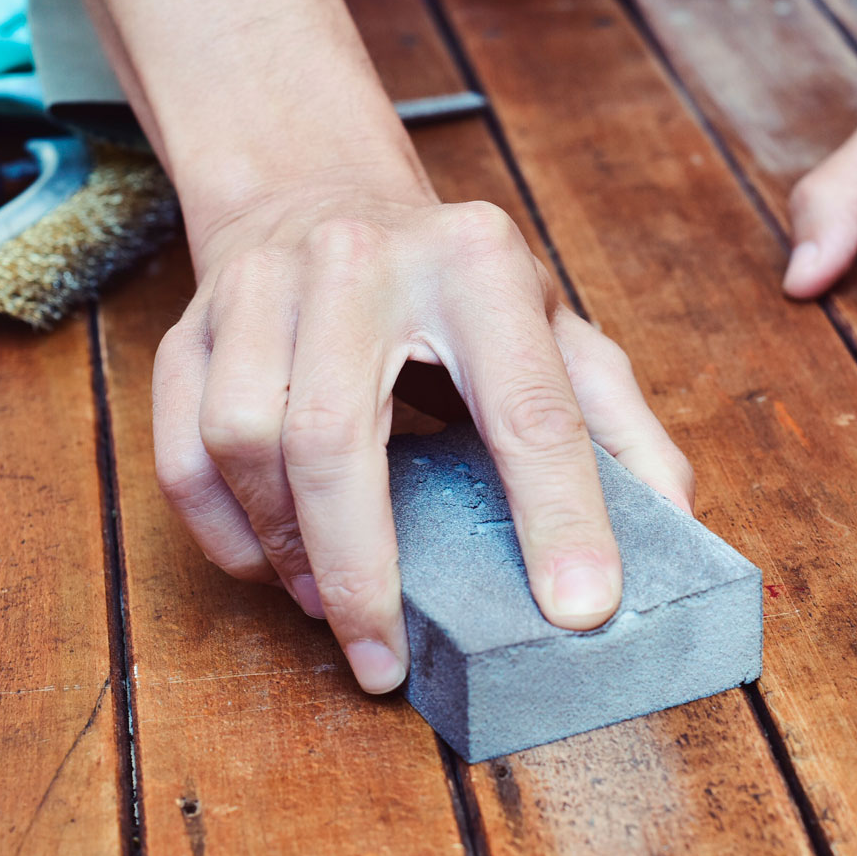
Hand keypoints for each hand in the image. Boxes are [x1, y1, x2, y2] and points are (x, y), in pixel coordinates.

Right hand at [153, 187, 693, 692]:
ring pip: (244, 443)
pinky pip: (180, 452)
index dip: (558, 517)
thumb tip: (676, 523)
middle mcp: (359, 260)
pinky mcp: (191, 324)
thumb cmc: (450, 288)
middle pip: (337, 439)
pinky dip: (224, 533)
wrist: (318, 193)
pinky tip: (274, 568)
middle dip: (363, 573)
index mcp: (477, 262)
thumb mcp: (554, 330)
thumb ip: (618, 423)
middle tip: (387, 662)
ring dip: (287, 552)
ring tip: (335, 607)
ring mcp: (260, 286)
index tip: (580, 610)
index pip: (526, 407)